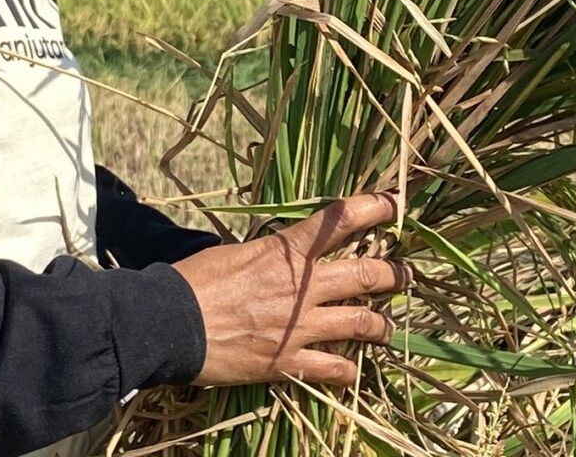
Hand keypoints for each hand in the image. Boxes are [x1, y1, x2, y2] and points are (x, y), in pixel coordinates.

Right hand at [172, 194, 409, 386]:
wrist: (170, 324)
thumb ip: (268, 254)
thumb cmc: (194, 282)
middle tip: (405, 276)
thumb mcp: (234, 252)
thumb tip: (279, 252)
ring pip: (364, 324)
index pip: (341, 219)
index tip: (395, 203)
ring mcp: (300, 327)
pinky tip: (354, 371)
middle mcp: (303, 287)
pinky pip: (335, 369)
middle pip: (370, 276)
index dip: (375, 208)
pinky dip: (350, 370)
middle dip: (396, 275)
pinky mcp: (288, 362)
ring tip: (386, 329)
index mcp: (287, 252)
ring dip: (381, 326)